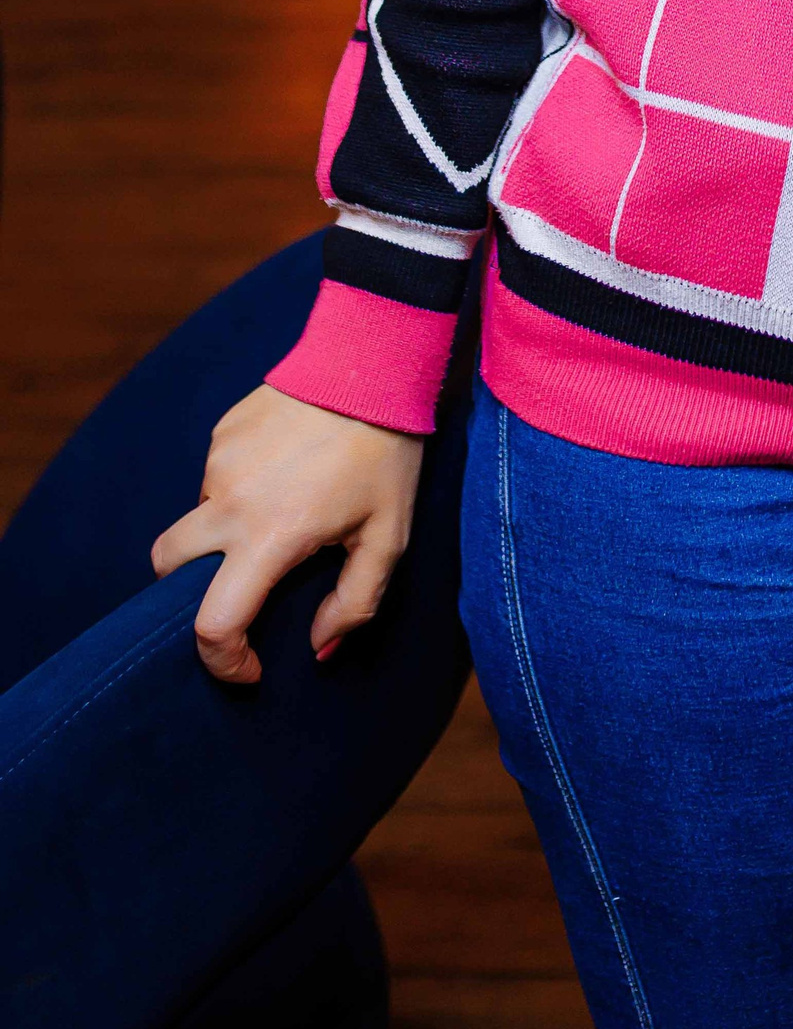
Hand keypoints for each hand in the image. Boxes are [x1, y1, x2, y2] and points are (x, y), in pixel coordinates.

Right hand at [151, 384, 424, 684]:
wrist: (371, 362)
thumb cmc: (386, 454)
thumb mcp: (388, 536)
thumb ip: (355, 602)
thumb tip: (319, 648)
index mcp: (270, 537)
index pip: (213, 623)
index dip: (222, 661)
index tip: (249, 666)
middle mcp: (230, 502)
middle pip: (167, 568)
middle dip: (187, 594)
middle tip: (239, 593)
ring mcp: (219, 463)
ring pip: (196, 518)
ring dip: (223, 534)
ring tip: (283, 514)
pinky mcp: (222, 431)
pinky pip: (214, 477)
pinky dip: (236, 491)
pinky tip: (283, 472)